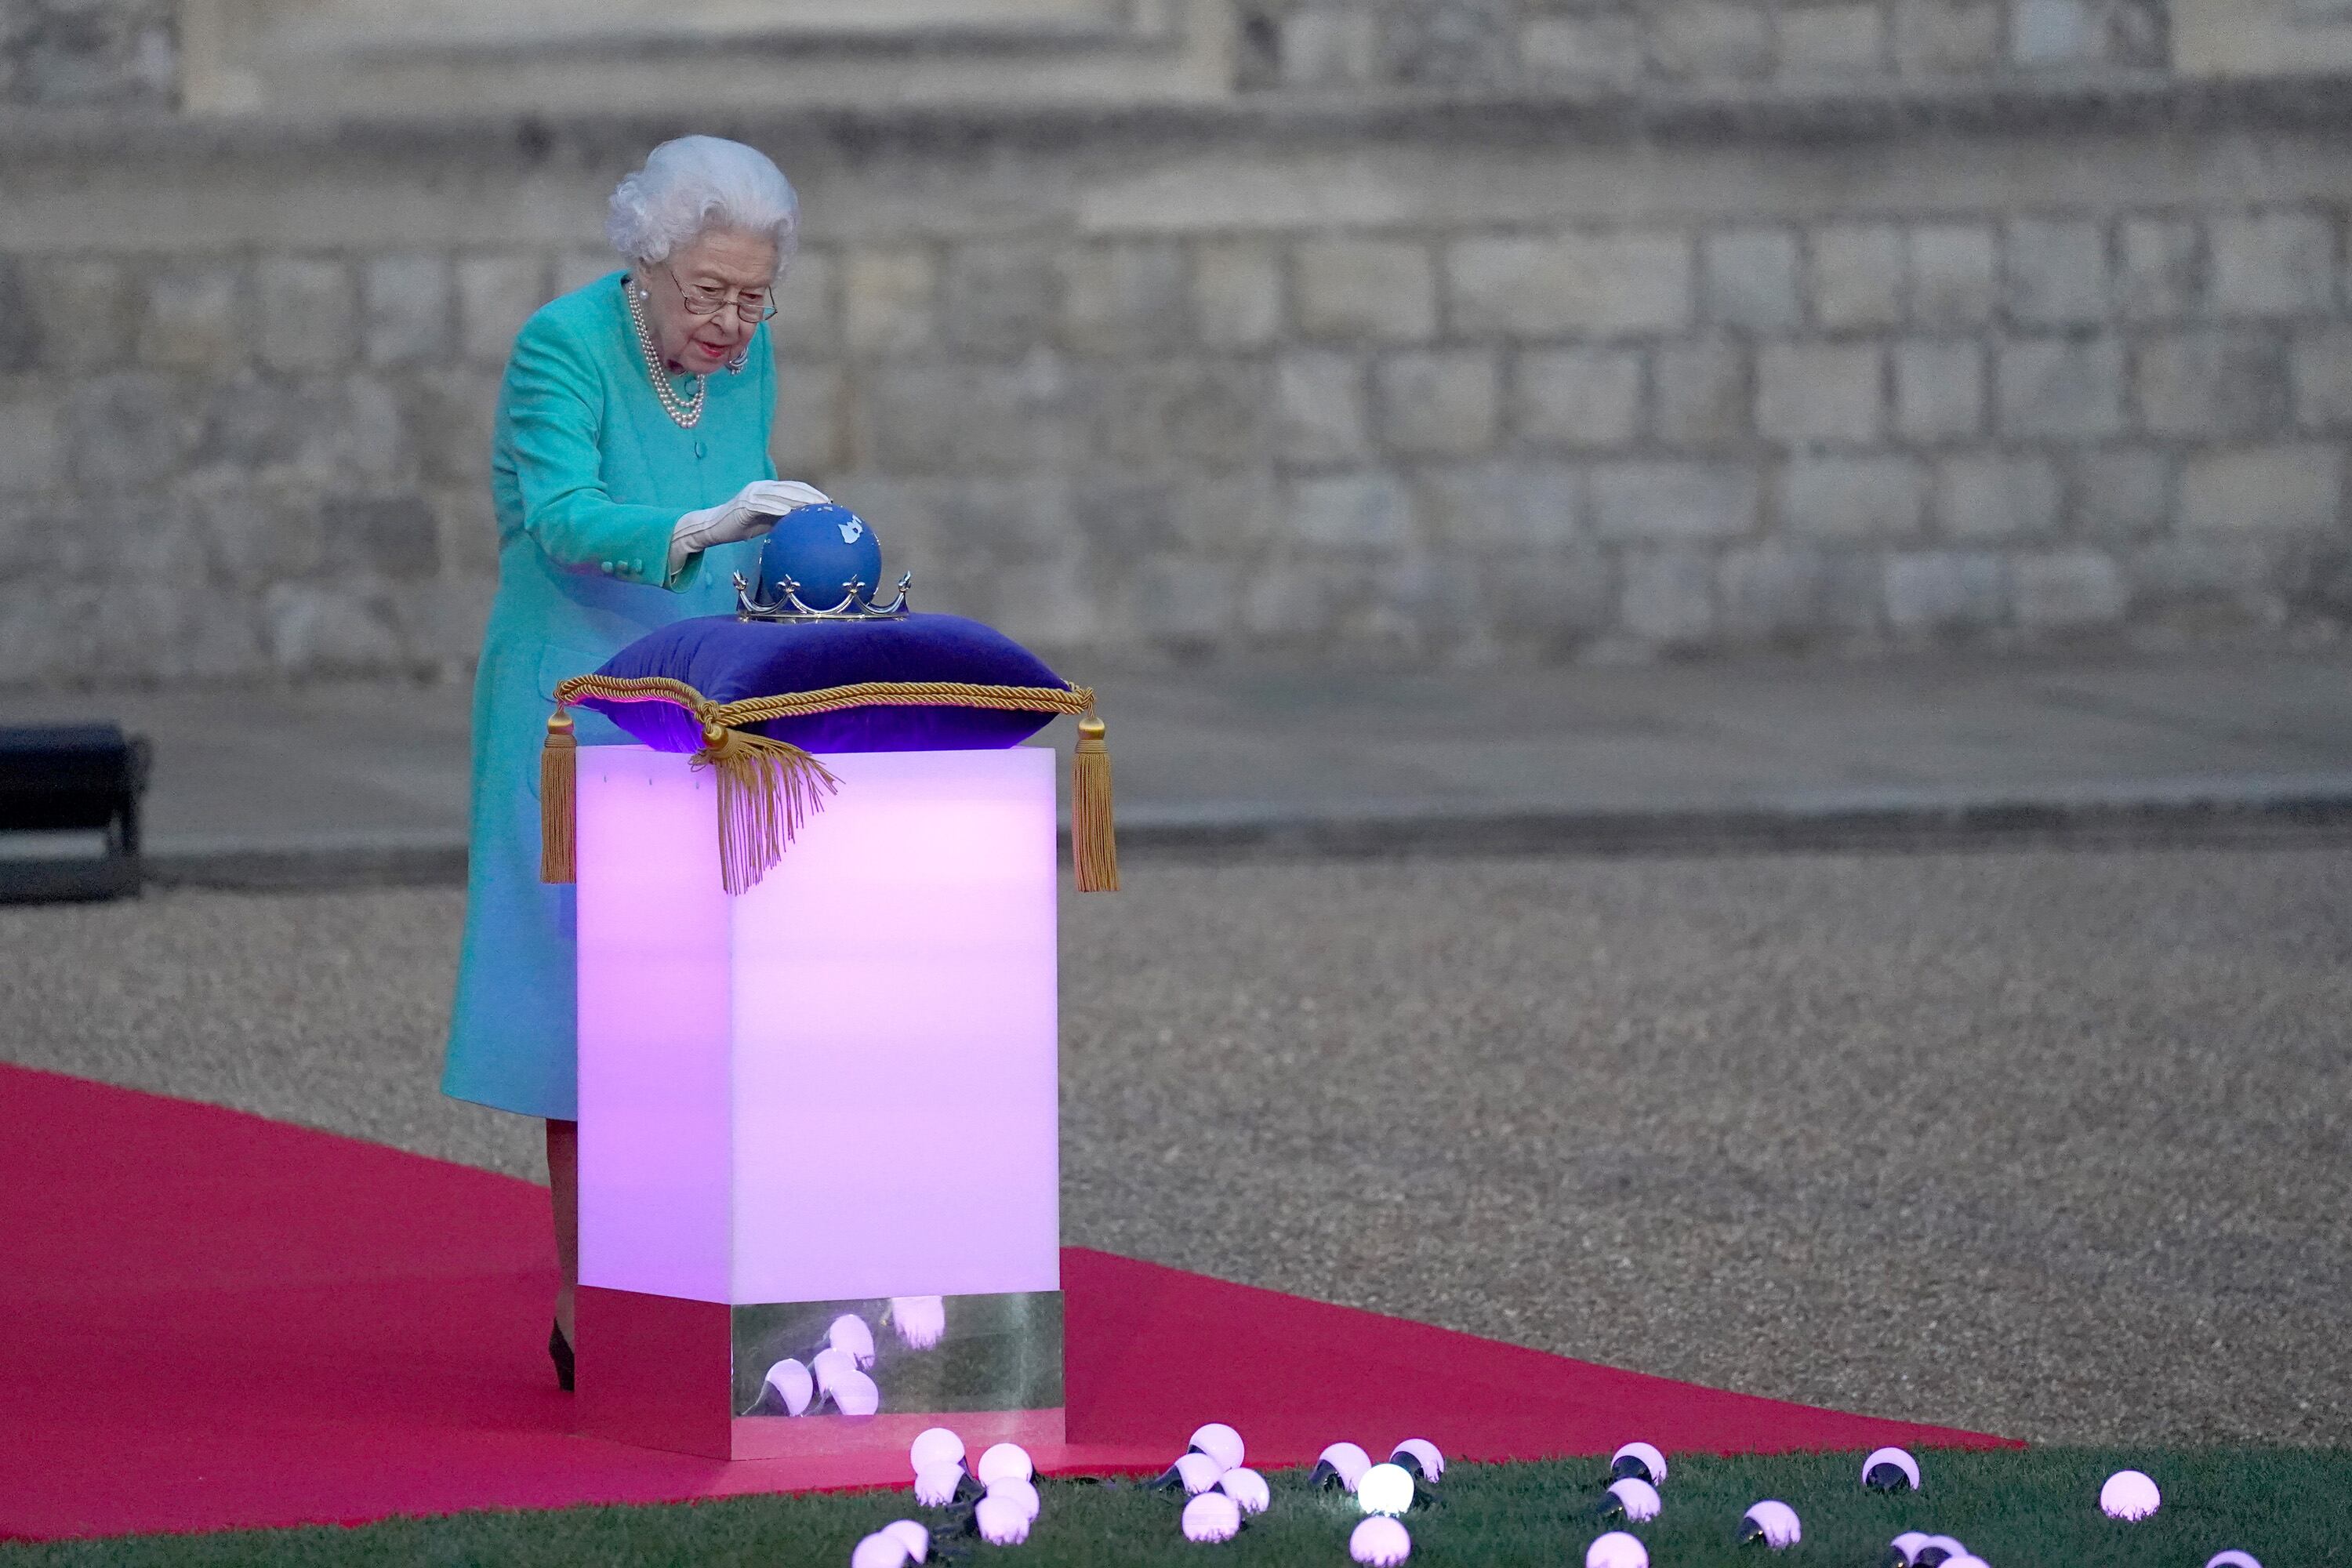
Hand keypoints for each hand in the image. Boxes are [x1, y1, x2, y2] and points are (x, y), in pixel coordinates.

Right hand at [668, 479, 831, 575]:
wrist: (715, 528)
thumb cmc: (743, 526)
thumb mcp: (768, 521)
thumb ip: (784, 518)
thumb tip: (806, 525)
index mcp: (768, 489)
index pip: (794, 487)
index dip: (811, 492)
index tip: (828, 502)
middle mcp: (761, 487)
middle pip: (790, 488)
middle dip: (809, 495)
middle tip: (826, 504)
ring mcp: (752, 494)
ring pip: (779, 494)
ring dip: (797, 500)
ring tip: (812, 507)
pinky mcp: (744, 504)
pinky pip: (762, 505)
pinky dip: (776, 508)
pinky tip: (788, 513)